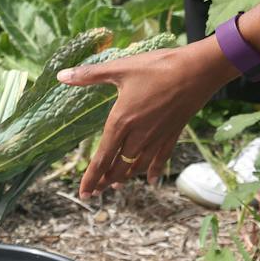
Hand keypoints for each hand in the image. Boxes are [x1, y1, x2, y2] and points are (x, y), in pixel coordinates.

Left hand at [59, 41, 233, 197]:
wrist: (198, 71)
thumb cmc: (159, 67)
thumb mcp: (121, 68)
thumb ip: (90, 75)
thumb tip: (61, 76)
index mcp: (121, 121)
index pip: (102, 157)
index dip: (91, 177)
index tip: (83, 193)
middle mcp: (138, 135)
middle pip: (119, 166)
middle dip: (105, 181)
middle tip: (95, 192)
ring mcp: (157, 136)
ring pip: (138, 166)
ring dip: (125, 177)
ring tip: (116, 185)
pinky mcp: (173, 132)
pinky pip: (161, 158)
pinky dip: (154, 171)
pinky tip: (151, 180)